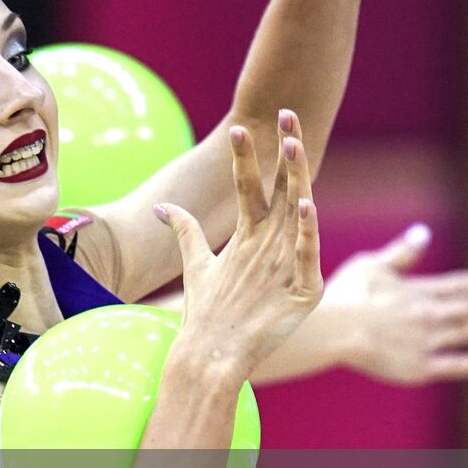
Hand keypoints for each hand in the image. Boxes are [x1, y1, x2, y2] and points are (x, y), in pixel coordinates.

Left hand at [157, 110, 322, 381]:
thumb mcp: (196, 264)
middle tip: (286, 114)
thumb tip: (160, 206)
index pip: (253, 185)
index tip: (239, 126)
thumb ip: (184, 230)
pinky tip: (307, 206)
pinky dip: (306, 232)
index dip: (246, 157)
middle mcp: (275, 244)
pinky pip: (306, 254)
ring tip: (294, 147)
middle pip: (282, 189)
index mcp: (253, 236)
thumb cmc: (208, 310)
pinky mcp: (304, 290)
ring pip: (297, 213)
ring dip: (297, 179)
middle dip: (285, 152)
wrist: (214, 353)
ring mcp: (292, 264)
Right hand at [323, 224, 467, 383]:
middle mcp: (428, 314)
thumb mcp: (371, 264)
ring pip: (467, 331)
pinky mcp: (419, 367)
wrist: (332, 330)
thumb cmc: (344, 294)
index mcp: (418, 290)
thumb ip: (402, 252)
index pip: (463, 284)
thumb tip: (425, 232)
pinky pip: (455, 364)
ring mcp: (426, 341)